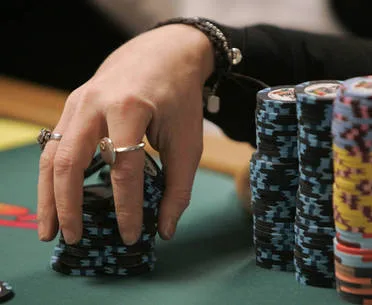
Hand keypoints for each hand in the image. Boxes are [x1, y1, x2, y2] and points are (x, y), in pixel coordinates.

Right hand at [37, 24, 213, 244]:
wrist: (164, 53)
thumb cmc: (179, 97)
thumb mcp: (187, 141)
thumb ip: (179, 187)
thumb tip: (165, 229)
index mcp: (129, 109)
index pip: (123, 169)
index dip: (126, 208)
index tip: (130, 235)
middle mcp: (95, 103)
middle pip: (70, 161)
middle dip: (68, 206)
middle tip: (72, 238)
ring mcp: (78, 102)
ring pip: (53, 154)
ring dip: (48, 195)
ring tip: (48, 229)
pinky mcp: (73, 105)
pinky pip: (55, 144)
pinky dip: (53, 175)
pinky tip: (55, 197)